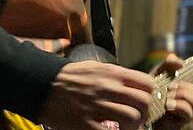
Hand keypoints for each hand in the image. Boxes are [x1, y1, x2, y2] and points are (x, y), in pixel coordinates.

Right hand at [39, 61, 153, 129]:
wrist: (43, 84)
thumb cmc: (71, 76)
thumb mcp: (97, 68)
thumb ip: (117, 77)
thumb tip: (135, 87)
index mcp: (113, 73)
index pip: (146, 83)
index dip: (149, 95)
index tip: (145, 102)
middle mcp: (108, 88)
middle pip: (143, 102)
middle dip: (145, 113)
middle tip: (138, 119)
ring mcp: (96, 106)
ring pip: (132, 118)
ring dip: (133, 126)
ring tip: (127, 128)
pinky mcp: (84, 122)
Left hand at [152, 54, 192, 129]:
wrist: (143, 113)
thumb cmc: (152, 94)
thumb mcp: (157, 76)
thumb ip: (166, 65)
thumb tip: (174, 57)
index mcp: (189, 86)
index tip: (180, 69)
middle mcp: (192, 98)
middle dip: (185, 86)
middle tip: (170, 87)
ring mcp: (190, 109)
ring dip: (183, 95)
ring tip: (168, 97)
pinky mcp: (184, 120)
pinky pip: (188, 110)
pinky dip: (179, 105)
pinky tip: (168, 105)